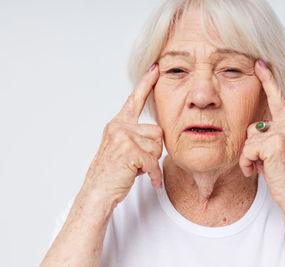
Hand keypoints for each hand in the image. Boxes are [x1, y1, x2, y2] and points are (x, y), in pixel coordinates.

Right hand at [82, 64, 162, 204]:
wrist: (97, 193)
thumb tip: (157, 133)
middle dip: (153, 150)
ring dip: (152, 162)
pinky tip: (151, 181)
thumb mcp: (122, 148)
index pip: (134, 100)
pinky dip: (155, 175)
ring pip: (158, 146)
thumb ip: (136, 136)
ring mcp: (123, 138)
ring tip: (136, 169)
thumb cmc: (112, 173)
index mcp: (118, 124)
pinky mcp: (129, 152)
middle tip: (138, 162)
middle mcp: (119, 127)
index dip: (146, 83)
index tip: (155, 67)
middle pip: (157, 132)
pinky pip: (154, 162)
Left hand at [239, 60, 284, 209]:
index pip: (278, 97)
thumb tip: (257, 129)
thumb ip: (273, 135)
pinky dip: (247, 163)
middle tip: (263, 163)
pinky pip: (246, 150)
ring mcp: (283, 132)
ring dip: (249, 157)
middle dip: (252, 147)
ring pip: (248, 139)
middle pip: (254, 127)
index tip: (260, 62)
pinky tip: (256, 171)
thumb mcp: (284, 150)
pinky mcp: (273, 144)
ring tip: (261, 168)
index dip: (268, 79)